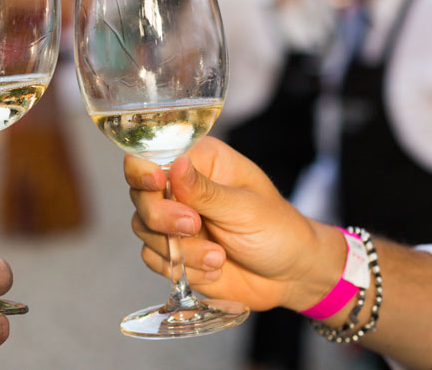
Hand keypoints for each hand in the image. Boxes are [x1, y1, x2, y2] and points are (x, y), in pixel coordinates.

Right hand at [125, 137, 344, 311]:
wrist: (290, 275)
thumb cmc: (277, 230)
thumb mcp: (245, 208)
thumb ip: (205, 191)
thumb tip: (174, 164)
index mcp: (201, 161)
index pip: (154, 155)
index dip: (144, 169)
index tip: (156, 184)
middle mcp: (181, 186)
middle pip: (141, 194)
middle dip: (163, 217)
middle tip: (193, 226)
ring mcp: (174, 219)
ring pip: (143, 229)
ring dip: (180, 249)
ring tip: (218, 256)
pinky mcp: (174, 250)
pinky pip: (154, 258)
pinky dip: (182, 268)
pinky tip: (214, 268)